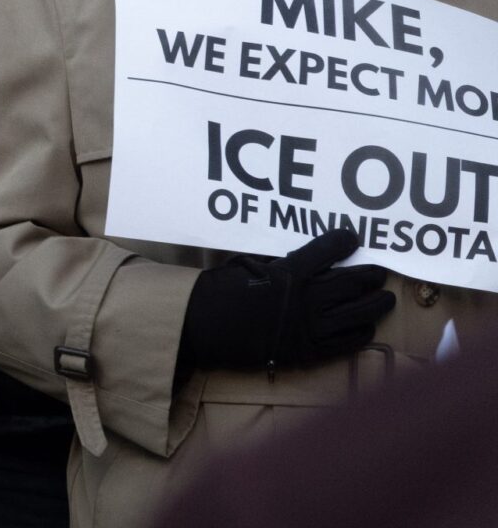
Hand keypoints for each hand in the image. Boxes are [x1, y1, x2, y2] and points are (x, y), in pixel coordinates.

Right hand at [180, 228, 394, 371]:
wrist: (205, 328)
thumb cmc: (222, 291)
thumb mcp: (249, 264)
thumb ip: (279, 262)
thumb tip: (301, 258)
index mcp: (290, 272)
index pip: (328, 250)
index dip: (344, 242)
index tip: (353, 239)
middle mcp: (307, 299)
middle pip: (353, 283)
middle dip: (371, 276)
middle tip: (380, 274)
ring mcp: (311, 327)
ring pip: (359, 313)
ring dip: (376, 305)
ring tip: (385, 300)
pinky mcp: (309, 351)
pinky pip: (346, 343)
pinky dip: (361, 334)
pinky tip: (368, 328)